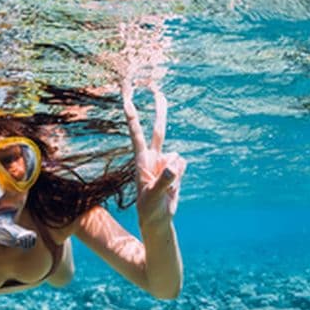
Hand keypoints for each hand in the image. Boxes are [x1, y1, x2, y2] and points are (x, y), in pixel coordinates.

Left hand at [120, 76, 185, 225]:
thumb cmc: (150, 209)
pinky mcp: (175, 169)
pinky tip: (172, 186)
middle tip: (157, 90)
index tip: (127, 101)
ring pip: (177, 156)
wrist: (157, 219)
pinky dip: (180, 175)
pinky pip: (183, 165)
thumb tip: (175, 163)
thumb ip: (165, 180)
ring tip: (166, 188)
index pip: (137, 134)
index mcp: (142, 161)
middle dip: (160, 111)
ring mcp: (164, 162)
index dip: (133, 118)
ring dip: (176, 171)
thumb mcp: (154, 197)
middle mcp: (153, 157)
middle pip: (159, 130)